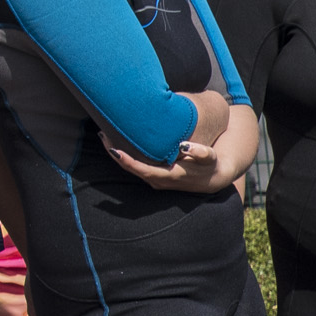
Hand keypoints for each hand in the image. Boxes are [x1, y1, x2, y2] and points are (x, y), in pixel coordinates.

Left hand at [105, 137, 227, 194]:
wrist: (213, 179)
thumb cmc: (209, 165)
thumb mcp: (209, 157)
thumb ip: (200, 151)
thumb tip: (184, 145)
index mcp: (169, 175)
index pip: (142, 169)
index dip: (127, 161)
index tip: (114, 150)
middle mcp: (159, 181)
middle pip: (131, 169)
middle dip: (115, 154)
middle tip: (103, 135)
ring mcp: (156, 180)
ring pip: (131, 168)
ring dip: (117, 155)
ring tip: (106, 137)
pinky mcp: (155, 177)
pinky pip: (136, 167)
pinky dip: (125, 157)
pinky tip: (118, 145)